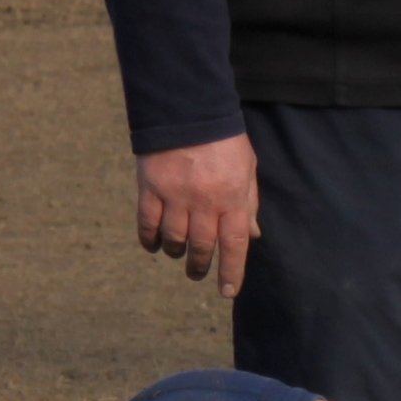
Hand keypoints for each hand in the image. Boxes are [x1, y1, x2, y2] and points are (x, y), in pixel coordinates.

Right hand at [132, 133, 259, 297]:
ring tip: (178, 254)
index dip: (232, 272)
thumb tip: (253, 236)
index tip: (227, 292)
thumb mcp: (246, 169)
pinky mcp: (150, 187)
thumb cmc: (223, 141)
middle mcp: (205, 201)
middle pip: (201, 246)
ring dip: (176, 253)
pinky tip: (153, 245)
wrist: (188, 109)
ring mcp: (175, 195)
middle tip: (197, 273)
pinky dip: (150, 239)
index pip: (234, 245)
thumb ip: (248, 203)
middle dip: (199, 266)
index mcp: (232, 197)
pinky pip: (147, 223)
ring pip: (174, 239)